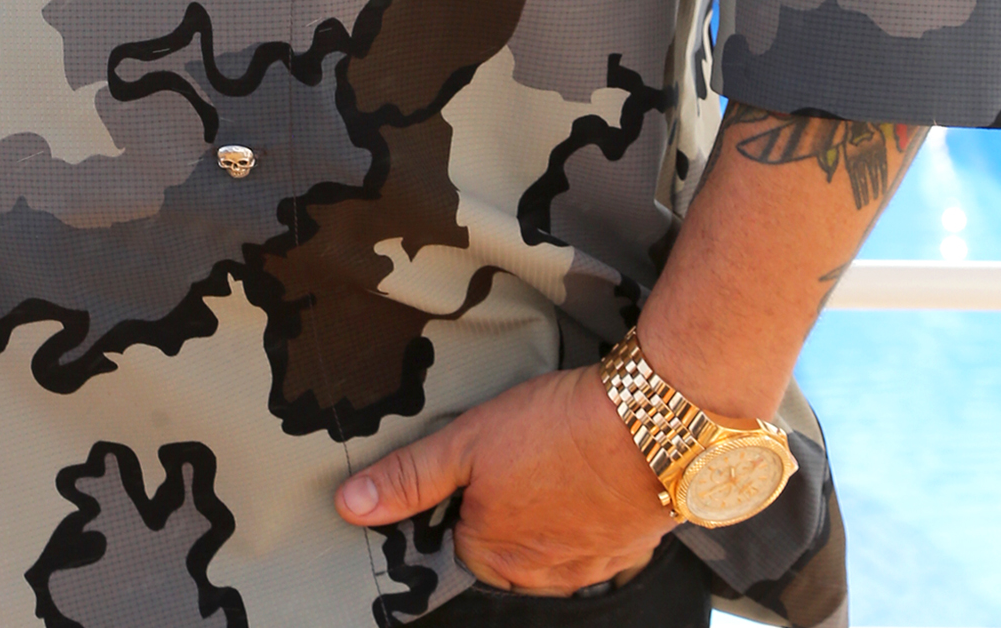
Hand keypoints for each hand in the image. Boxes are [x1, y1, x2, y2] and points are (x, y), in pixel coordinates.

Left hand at [335, 364, 670, 595]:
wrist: (652, 423)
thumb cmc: (555, 431)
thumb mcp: (466, 443)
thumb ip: (409, 479)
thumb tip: (349, 508)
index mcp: (493, 558)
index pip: (455, 538)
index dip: (458, 496)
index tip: (473, 462)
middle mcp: (540, 577)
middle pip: (502, 544)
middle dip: (503, 504)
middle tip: (516, 451)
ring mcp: (588, 568)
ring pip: (548, 541)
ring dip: (546, 507)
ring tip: (550, 455)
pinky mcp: (627, 549)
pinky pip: (592, 536)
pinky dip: (586, 507)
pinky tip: (584, 468)